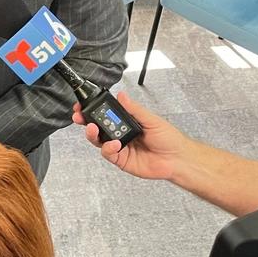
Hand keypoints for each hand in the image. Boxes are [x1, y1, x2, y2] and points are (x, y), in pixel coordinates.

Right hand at [73, 92, 190, 180]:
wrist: (177, 158)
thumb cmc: (169, 139)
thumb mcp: (151, 119)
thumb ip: (133, 109)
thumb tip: (121, 96)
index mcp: (127, 122)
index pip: (106, 115)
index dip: (93, 110)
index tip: (83, 105)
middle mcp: (121, 134)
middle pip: (98, 128)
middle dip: (86, 121)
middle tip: (80, 116)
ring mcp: (120, 148)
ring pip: (99, 141)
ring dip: (93, 134)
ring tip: (93, 129)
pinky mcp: (121, 160)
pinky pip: (108, 153)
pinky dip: (108, 148)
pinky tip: (115, 144)